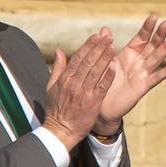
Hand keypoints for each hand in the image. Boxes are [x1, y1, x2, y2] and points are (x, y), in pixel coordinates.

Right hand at [42, 32, 116, 149]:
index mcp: (64, 79)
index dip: (88, 46)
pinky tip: (114, 67)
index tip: (97, 36)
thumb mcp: (51, 87)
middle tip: (108, 36)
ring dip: (105, 58)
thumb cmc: (57, 108)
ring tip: (113, 46)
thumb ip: (58, 68)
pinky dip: (107, 76)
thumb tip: (60, 51)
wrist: (61, 130)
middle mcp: (74, 83)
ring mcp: (84, 92)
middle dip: (98, 47)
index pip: (78, 58)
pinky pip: (102, 87)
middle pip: (88, 61)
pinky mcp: (93, 102)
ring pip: (96, 71)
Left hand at [96, 14, 165, 135]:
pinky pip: (155, 78)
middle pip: (152, 45)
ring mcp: (142, 74)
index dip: (147, 28)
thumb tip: (104, 29)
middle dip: (159, 34)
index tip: (154, 16)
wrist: (101, 106)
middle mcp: (138, 62)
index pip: (141, 38)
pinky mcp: (143, 87)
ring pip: (156, 58)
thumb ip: (105, 46)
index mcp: (128, 54)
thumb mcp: (103, 62)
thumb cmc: (102, 83)